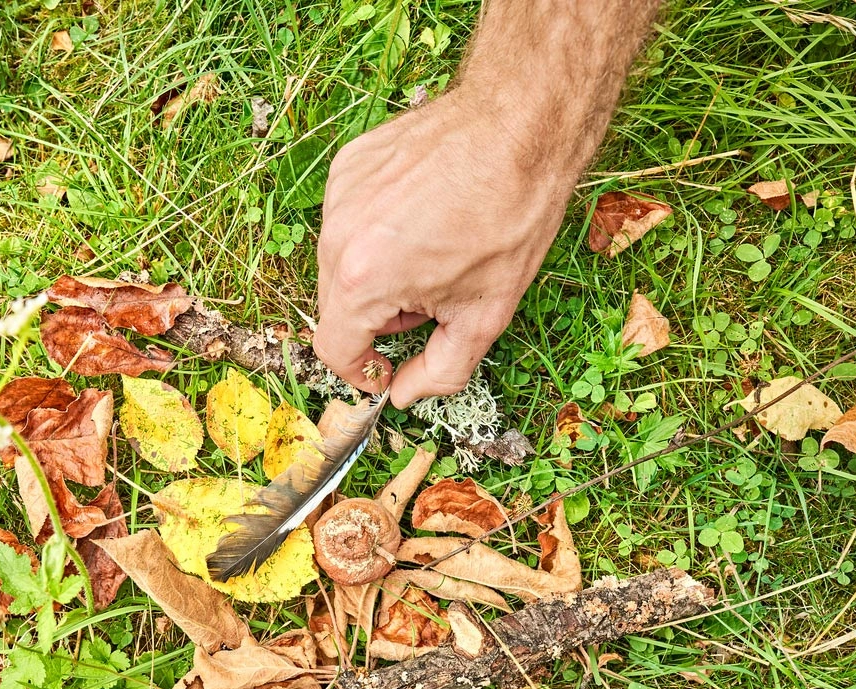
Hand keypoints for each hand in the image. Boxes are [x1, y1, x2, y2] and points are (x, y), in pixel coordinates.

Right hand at [314, 93, 575, 406]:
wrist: (521, 126)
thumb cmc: (510, 217)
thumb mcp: (484, 315)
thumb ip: (439, 370)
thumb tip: (405, 394)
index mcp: (363, 281)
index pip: (334, 349)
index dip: (361, 371)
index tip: (386, 369)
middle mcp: (337, 237)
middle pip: (336, 305)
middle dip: (378, 317)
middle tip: (433, 298)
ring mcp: (339, 196)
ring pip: (341, 261)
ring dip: (377, 272)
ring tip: (432, 250)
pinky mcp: (349, 165)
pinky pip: (349, 218)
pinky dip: (377, 229)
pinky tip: (423, 213)